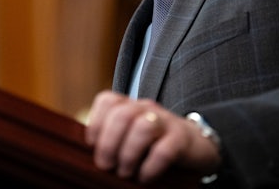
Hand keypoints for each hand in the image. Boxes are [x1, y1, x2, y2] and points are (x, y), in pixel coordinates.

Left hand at [85, 90, 221, 182]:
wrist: (195, 145)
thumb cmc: (153, 144)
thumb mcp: (130, 135)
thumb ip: (111, 138)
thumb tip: (84, 157)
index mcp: (130, 105)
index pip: (107, 100)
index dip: (95, 123)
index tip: (92, 146)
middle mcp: (146, 108)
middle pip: (122, 114)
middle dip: (109, 143)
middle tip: (107, 166)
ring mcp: (165, 121)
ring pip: (143, 127)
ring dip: (129, 154)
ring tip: (126, 172)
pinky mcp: (181, 139)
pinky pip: (164, 150)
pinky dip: (150, 167)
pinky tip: (145, 177)